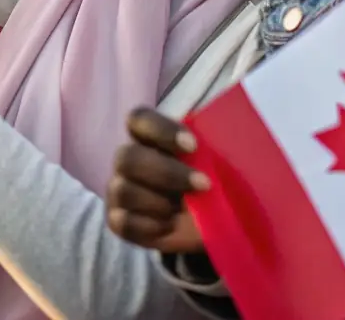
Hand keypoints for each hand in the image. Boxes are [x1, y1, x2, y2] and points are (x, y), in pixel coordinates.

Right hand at [106, 108, 208, 254]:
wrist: (206, 220)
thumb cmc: (210, 176)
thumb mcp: (218, 157)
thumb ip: (215, 143)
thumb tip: (228, 136)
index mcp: (148, 133)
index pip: (138, 119)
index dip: (162, 131)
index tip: (194, 146)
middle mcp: (127, 158)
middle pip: (128, 157)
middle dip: (166, 173)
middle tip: (203, 184)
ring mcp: (118, 189)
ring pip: (123, 190)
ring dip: (160, 201)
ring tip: (184, 208)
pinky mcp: (117, 221)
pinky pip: (124, 223)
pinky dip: (151, 226)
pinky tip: (171, 224)